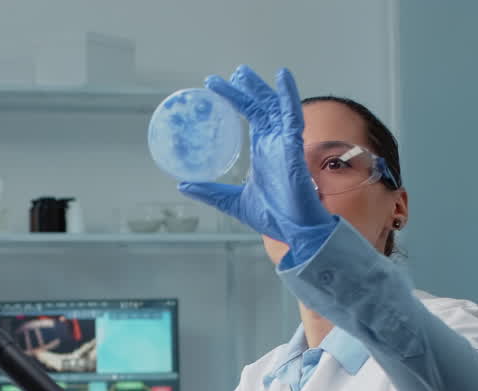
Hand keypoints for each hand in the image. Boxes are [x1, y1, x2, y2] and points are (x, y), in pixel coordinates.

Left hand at [179, 65, 338, 263]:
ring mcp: (285, 143)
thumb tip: (182, 185)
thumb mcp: (231, 201)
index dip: (235, 99)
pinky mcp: (293, 147)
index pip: (249, 115)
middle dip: (247, 88)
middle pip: (260, 106)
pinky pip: (292, 116)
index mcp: (263, 150)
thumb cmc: (274, 216)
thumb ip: (210, 191)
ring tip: (243, 72)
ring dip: (260, 87)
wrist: (295, 232)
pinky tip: (283, 77)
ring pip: (273, 106)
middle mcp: (274, 142)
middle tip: (232, 72)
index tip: (216, 86)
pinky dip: (288, 96)